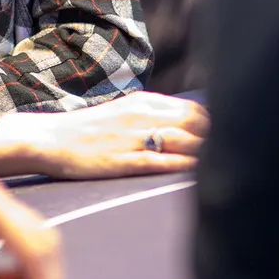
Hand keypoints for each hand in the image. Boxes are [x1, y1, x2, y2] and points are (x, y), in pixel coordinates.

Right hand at [0, 91, 206, 179]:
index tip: (226, 141)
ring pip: (184, 142)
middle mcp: (142, 116)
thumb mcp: (124, 112)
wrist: (49, 139)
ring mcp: (133, 138)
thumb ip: (154, 115)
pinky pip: (162, 164)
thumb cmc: (88, 130)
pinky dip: (184, 168)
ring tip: (222, 168)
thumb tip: (188, 125)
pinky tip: (199, 175)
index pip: (195, 110)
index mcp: (144, 103)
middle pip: (196, 124)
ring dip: (207, 154)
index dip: (216, 126)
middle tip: (229, 156)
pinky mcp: (123, 161)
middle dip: (217, 140)